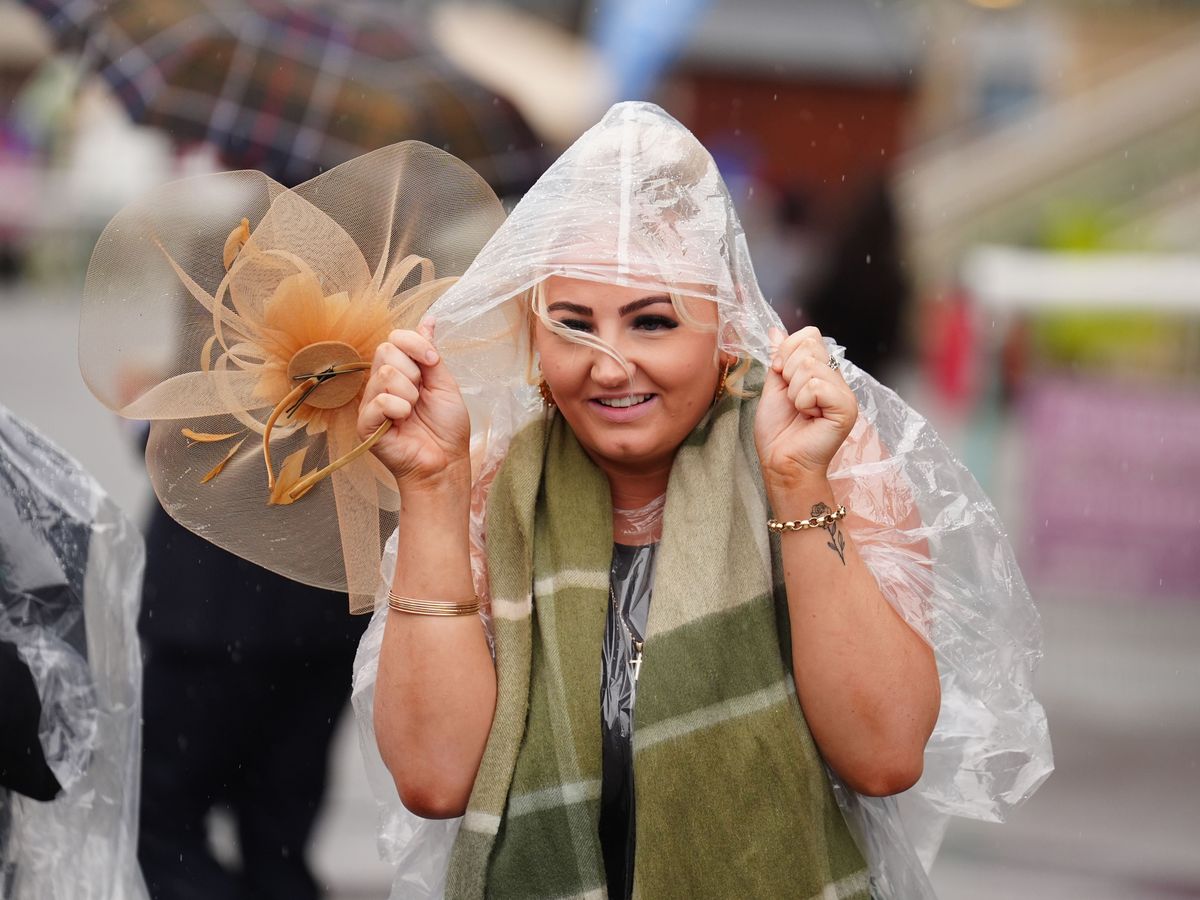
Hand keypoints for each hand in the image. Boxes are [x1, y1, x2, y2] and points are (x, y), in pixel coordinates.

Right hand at [358, 318, 470, 490]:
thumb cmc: (447, 427)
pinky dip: (399, 409)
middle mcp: (381, 384)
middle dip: (413, 372)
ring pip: (384, 375)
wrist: (446, 461)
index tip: (433, 361)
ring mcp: (371, 403)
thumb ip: (430, 354)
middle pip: (386, 351)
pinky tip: (404, 422)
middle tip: (421, 395)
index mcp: (400, 372)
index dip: (415, 344)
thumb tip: (428, 319)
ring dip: (409, 394)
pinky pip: (379, 401)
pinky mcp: (366, 424)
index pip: (394, 338)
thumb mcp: (444, 384)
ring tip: (414, 412)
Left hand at [754, 326, 857, 482]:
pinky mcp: (846, 407)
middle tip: (792, 399)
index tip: (780, 377)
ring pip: (809, 366)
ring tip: (800, 410)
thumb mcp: (774, 387)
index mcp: (821, 372)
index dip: (786, 352)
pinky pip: (817, 386)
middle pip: (809, 345)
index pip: (809, 335)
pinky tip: (809, 417)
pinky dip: (803, 401)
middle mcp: (836, 380)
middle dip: (787, 371)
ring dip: (794, 391)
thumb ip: (779, 358)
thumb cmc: (778, 432)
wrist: (781, 462)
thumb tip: (776, 331)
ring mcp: (844, 393)